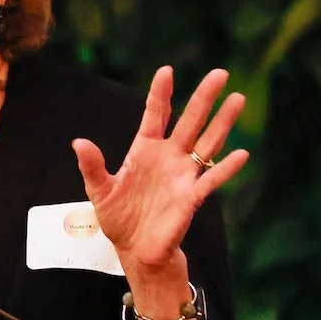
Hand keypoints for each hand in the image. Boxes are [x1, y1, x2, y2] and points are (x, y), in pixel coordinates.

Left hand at [71, 66, 247, 274]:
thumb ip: (92, 165)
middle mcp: (168, 157)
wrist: (134, 249)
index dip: (161, 94)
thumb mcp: (99, 190)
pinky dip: (226, 168)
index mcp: (144, 150)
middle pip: (190, 121)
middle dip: (203, 98)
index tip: (166, 71)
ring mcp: (183, 174)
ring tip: (237, 98)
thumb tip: (79, 142)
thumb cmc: (119, 217)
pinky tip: (241, 154)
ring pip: (208, 143)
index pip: (155, 115)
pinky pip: (212, 179)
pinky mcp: (192, 196)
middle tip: (220, 73)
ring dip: (222, 122)